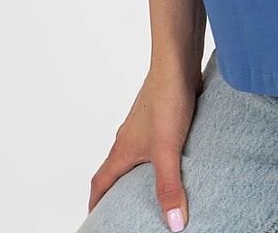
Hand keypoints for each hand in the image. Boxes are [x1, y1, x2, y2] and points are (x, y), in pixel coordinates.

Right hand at [87, 61, 203, 230]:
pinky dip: (161, 154)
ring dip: (141, 171)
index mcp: (122, 149)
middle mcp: (129, 137)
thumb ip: (169, 186)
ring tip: (156, 187)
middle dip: (118, 191)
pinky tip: (181, 156)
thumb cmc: (166, 99)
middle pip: (116, 170)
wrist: (178, 61)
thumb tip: (174, 223)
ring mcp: (145, 124)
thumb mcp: (168, 149)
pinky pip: (156, 140)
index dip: (97, 203)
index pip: (100, 182)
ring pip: (137, 154)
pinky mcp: (163, 114)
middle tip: (126, 209)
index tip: (96, 218)